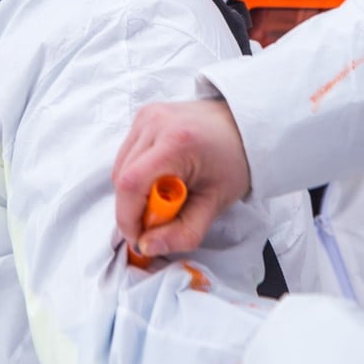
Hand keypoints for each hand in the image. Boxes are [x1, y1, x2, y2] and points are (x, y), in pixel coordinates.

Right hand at [112, 99, 250, 256]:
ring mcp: (147, 116)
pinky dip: (136, 175)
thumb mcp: (214, 204)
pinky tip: (160, 179)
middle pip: (121, 177)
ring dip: (133, 193)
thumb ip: (182, 233)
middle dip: (132, 209)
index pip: (131, 184)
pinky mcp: (144, 116)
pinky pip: (126, 155)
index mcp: (176, 142)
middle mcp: (155, 123)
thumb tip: (146, 247)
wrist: (244, 127)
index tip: (139, 237)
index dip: (128, 217)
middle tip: (158, 220)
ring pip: (120, 167)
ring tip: (163, 197)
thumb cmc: (234, 162)